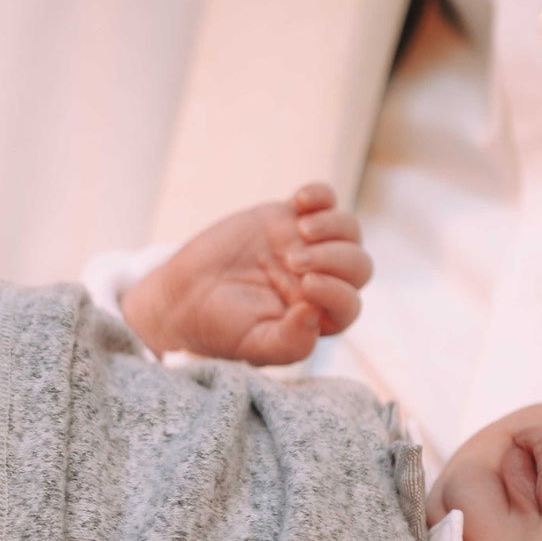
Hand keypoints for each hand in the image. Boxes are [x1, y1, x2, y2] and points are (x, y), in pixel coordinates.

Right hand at [122, 183, 371, 364]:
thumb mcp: (255, 345)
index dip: (336, 292)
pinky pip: (324, 199)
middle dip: (333, 259)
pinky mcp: (287, 218)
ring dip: (332, 227)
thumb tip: (316, 314)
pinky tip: (300, 201)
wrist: (184, 297)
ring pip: (348, 230)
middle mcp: (321, 281)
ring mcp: (307, 247)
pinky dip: (321, 195)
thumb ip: (292, 342)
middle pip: (357, 265)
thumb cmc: (221, 327)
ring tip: (300, 232)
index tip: (304, 286)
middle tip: (293, 261)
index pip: (348, 303)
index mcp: (320, 317)